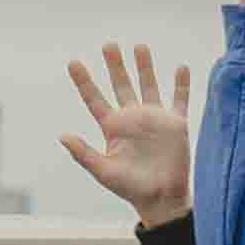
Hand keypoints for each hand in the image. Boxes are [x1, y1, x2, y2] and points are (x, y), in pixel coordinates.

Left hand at [57, 40, 195, 223]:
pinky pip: (179, 99)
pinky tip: (181, 67)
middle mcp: (132, 119)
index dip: (84, 81)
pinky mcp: (175, 124)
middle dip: (115, 65)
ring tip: (139, 46)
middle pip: (121, 85)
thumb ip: (83, 153)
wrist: (161, 199)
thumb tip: (63, 135)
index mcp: (112, 127)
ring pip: (148, 85)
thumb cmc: (130, 188)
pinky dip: (181, 84)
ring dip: (144, 66)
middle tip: (108, 45)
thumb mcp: (103, 171)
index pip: (94, 99)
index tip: (73, 62)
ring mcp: (154, 119)